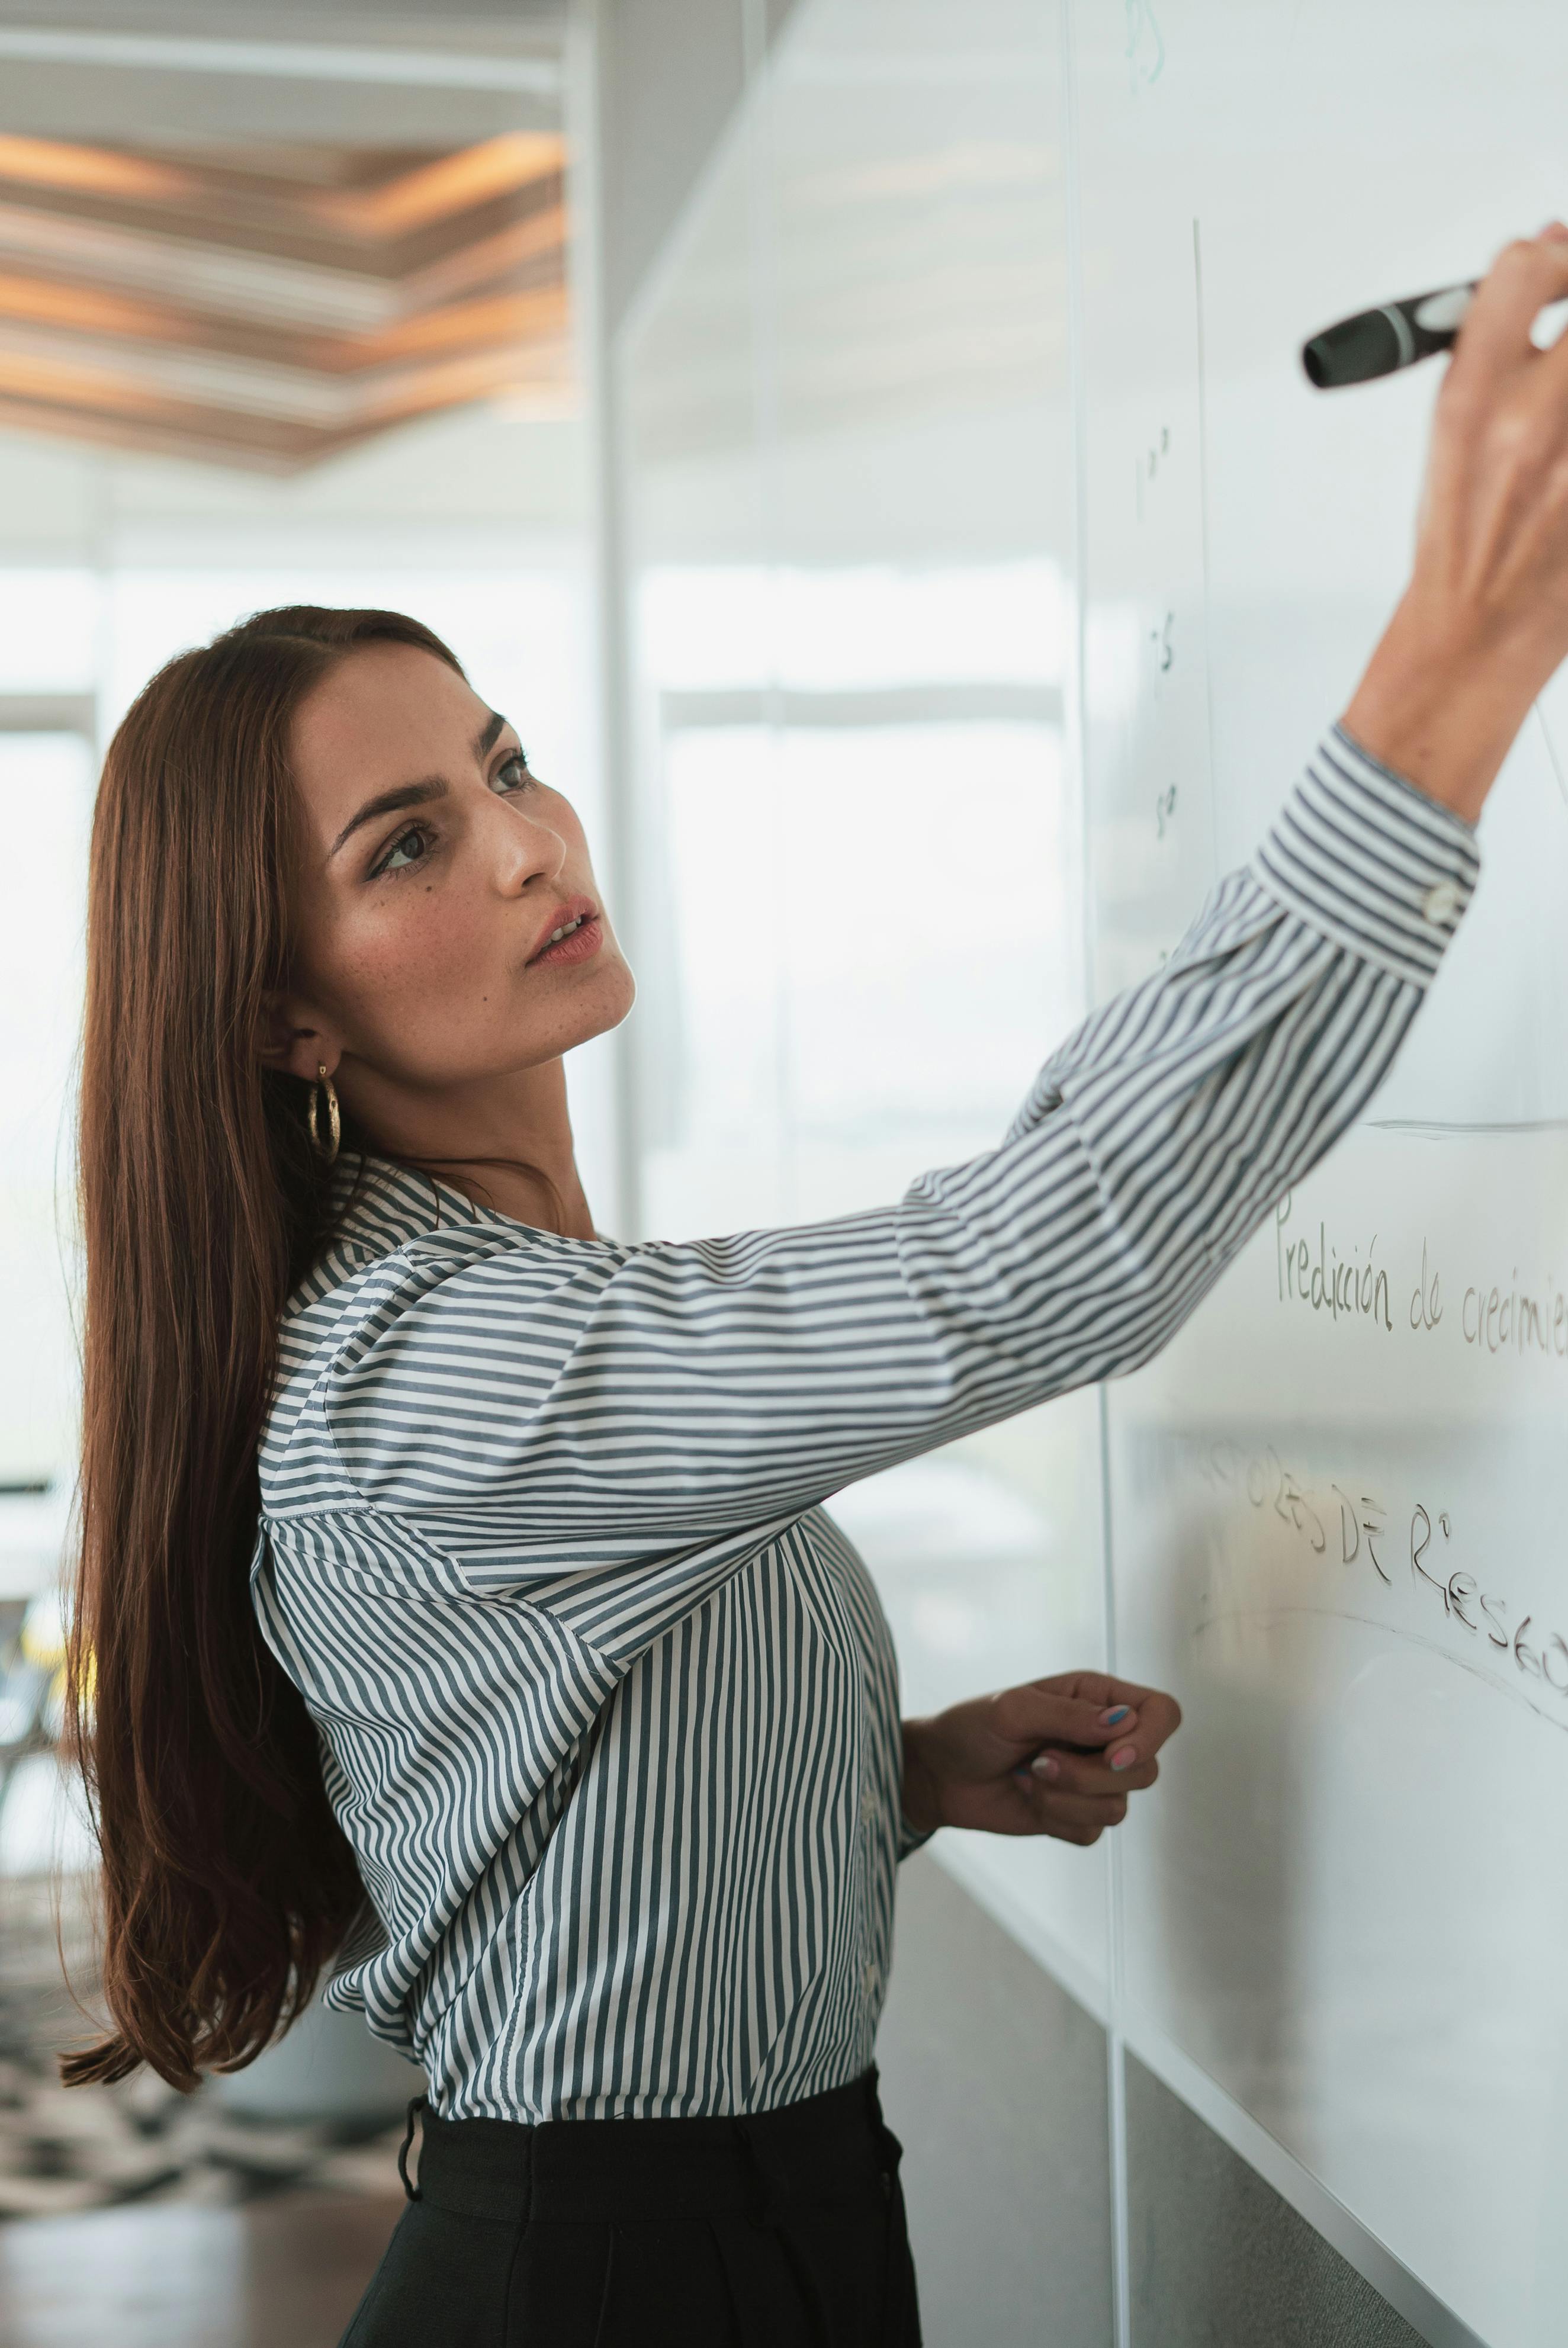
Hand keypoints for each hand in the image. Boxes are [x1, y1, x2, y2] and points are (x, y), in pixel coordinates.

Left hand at [900, 1670, 1181, 1844]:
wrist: (939, 1773)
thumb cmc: (972, 1727)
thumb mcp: (1013, 1709)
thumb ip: (1069, 1715)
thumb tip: (1122, 1725)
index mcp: (1098, 1698)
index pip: (1163, 1713)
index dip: (1150, 1738)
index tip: (1112, 1756)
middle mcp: (1104, 1738)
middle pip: (1146, 1770)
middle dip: (1091, 1776)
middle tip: (1042, 1761)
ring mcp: (1093, 1780)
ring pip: (1119, 1807)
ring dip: (1066, 1797)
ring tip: (1029, 1775)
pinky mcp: (1077, 1816)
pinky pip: (1092, 1832)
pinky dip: (1056, 1819)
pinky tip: (1027, 1795)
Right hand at [1343, 221, 1567, 821]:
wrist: (1478, 635)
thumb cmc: (1464, 539)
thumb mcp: (1452, 429)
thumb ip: (1499, 340)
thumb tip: (1546, 253)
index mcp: (1470, 403)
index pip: (1525, 269)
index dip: (1557, 259)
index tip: (1559, 274)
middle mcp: (1532, 425)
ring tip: (1566, 409)